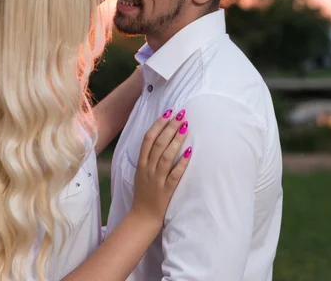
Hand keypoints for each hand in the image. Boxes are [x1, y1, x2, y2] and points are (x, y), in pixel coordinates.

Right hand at [130, 109, 191, 225]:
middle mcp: (148, 169)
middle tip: (182, 114)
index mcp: (141, 163)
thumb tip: (158, 139)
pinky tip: (190, 151)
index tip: (169, 112)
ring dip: (177, 139)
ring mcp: (157, 179)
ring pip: (166, 155)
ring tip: (186, 126)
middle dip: (171, 126)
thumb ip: (147, 158)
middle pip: (159, 143)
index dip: (158, 124)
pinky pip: (174, 174)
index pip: (148, 138)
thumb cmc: (143, 194)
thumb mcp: (141, 173)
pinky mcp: (166, 190)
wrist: (142, 217)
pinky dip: (182, 162)